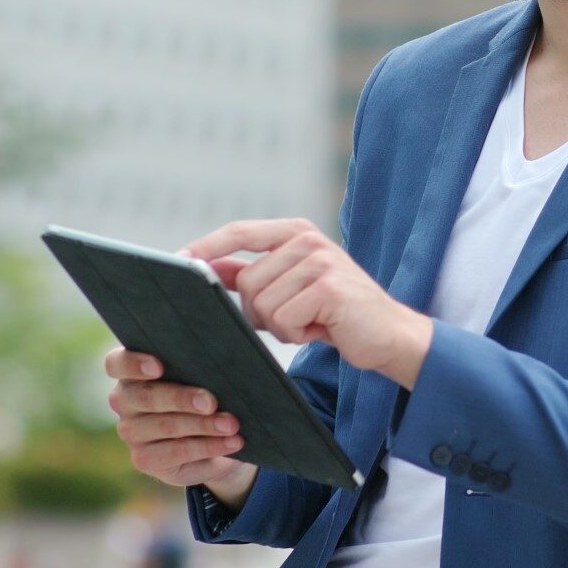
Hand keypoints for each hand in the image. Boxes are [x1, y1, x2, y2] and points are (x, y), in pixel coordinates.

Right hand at [104, 346, 257, 509]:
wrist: (213, 437)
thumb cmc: (205, 390)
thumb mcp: (202, 374)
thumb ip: (201, 363)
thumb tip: (226, 355)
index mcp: (130, 371)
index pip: (117, 364)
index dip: (134, 364)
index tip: (158, 367)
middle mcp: (124, 400)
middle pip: (146, 397)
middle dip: (181, 398)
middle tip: (211, 402)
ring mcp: (131, 432)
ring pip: (165, 426)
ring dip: (203, 425)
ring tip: (231, 424)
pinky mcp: (144, 459)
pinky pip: (177, 452)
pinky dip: (208, 446)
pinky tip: (231, 442)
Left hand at [182, 218, 433, 387]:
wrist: (389, 335)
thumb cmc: (334, 314)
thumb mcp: (290, 288)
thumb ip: (251, 274)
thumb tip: (203, 267)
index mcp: (296, 231)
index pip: (239, 233)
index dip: (206, 247)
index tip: (177, 261)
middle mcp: (307, 239)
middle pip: (246, 281)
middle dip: (259, 313)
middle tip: (294, 319)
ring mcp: (320, 261)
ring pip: (262, 304)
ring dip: (281, 327)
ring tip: (311, 323)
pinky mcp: (329, 288)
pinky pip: (284, 319)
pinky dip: (297, 335)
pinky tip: (322, 330)